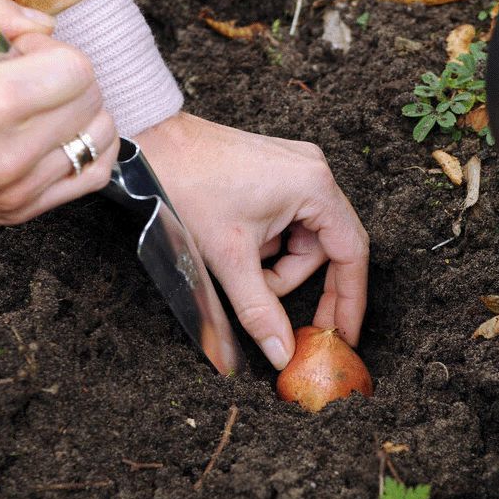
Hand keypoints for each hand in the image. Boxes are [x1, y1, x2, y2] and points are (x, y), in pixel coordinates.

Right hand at [0, 0, 118, 234]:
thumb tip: (44, 26)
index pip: (76, 71)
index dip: (50, 50)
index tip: (19, 51)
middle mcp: (8, 156)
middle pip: (92, 102)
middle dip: (66, 78)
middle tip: (24, 77)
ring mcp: (15, 191)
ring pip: (100, 140)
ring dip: (79, 112)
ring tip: (37, 105)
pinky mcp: (17, 212)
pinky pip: (91, 178)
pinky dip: (86, 149)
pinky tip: (55, 134)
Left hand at [135, 113, 369, 368]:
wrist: (147, 146)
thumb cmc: (187, 185)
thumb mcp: (229, 257)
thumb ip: (260, 311)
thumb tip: (283, 352)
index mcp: (314, 186)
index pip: (351, 253)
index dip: (350, 299)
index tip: (344, 333)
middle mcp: (313, 171)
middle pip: (325, 247)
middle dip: (296, 281)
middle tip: (282, 316)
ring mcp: (295, 168)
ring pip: (303, 236)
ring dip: (276, 264)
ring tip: (239, 266)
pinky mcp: (276, 171)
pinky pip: (288, 219)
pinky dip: (267, 243)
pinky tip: (238, 244)